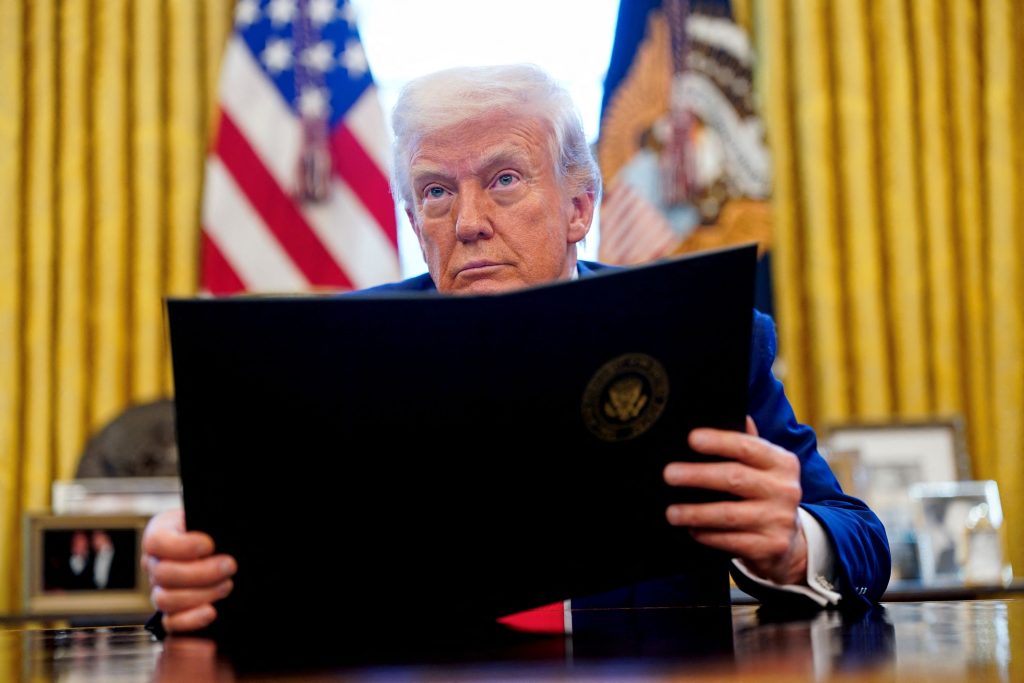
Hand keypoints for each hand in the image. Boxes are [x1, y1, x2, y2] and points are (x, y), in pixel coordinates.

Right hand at [141, 508, 236, 633]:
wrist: (223, 548)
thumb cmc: (216, 530)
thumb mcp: (210, 518)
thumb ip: (208, 522)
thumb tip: (214, 539)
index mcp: (160, 533)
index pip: (157, 542)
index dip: (182, 546)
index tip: (209, 545)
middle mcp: (154, 563)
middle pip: (163, 574)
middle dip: (201, 573)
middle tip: (229, 566)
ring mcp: (159, 589)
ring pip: (166, 600)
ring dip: (200, 595)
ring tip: (226, 585)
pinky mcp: (170, 612)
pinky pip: (170, 624)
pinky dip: (190, 621)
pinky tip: (211, 612)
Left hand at [662, 416, 807, 585]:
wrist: (791, 540)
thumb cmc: (765, 493)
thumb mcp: (764, 466)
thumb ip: (747, 442)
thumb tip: (729, 411)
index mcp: (782, 462)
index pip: (748, 447)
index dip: (719, 442)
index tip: (692, 438)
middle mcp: (785, 489)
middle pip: (735, 478)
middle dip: (697, 475)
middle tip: (669, 474)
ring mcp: (779, 519)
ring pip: (729, 514)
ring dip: (696, 512)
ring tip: (671, 512)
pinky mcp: (771, 546)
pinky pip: (732, 541)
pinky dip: (708, 535)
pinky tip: (692, 530)